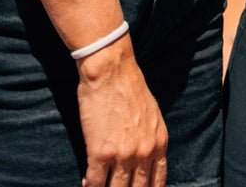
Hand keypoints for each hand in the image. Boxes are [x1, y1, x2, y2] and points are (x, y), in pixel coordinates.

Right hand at [77, 39, 167, 186]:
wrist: (111, 70)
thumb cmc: (130, 87)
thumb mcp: (152, 115)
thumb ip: (150, 140)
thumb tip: (144, 159)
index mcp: (158, 143)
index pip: (157, 183)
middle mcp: (143, 153)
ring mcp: (122, 155)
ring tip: (102, 185)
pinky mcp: (100, 153)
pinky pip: (95, 182)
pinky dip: (90, 186)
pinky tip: (87, 183)